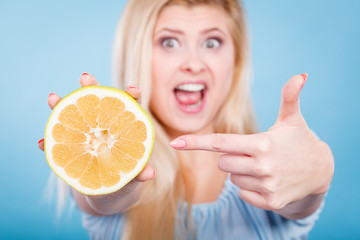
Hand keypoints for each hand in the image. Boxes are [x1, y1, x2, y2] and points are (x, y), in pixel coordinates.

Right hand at [37, 73, 154, 200]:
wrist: (108, 187)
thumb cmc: (125, 174)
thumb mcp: (134, 174)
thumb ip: (140, 172)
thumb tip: (150, 173)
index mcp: (123, 125)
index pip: (130, 105)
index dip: (131, 95)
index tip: (132, 89)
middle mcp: (103, 124)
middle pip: (99, 101)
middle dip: (92, 87)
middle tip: (85, 77)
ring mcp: (85, 133)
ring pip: (74, 114)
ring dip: (61, 105)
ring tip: (52, 98)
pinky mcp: (71, 147)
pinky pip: (58, 141)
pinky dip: (49, 143)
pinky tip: (42, 144)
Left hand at [170, 74, 333, 216]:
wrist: (321, 171)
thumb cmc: (300, 140)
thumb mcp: (292, 119)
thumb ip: (289, 98)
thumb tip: (299, 75)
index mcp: (262, 144)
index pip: (220, 143)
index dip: (195, 142)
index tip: (175, 142)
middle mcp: (263, 167)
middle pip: (223, 162)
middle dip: (232, 156)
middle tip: (253, 151)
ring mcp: (267, 187)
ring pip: (233, 179)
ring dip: (243, 172)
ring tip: (265, 166)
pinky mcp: (271, 202)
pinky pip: (243, 194)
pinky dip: (250, 187)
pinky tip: (267, 180)